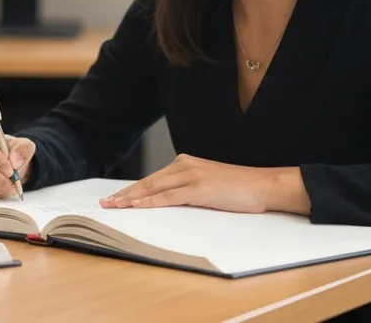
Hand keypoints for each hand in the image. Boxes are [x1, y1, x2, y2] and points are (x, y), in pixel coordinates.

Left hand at [99, 154, 309, 214]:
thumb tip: (168, 202)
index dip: (131, 190)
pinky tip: (136, 206)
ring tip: (113, 206)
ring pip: (153, 188)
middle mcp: (185, 165)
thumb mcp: (208, 187)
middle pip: (147, 182)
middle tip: (105, 204)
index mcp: (186, 163)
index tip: (115, 198)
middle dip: (124, 194)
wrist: (265, 186)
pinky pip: (168, 196)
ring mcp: (191, 175)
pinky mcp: (199, 188)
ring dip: (130, 198)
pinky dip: (150, 202)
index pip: (152, 179)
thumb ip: (188, 190)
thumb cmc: (240, 189)